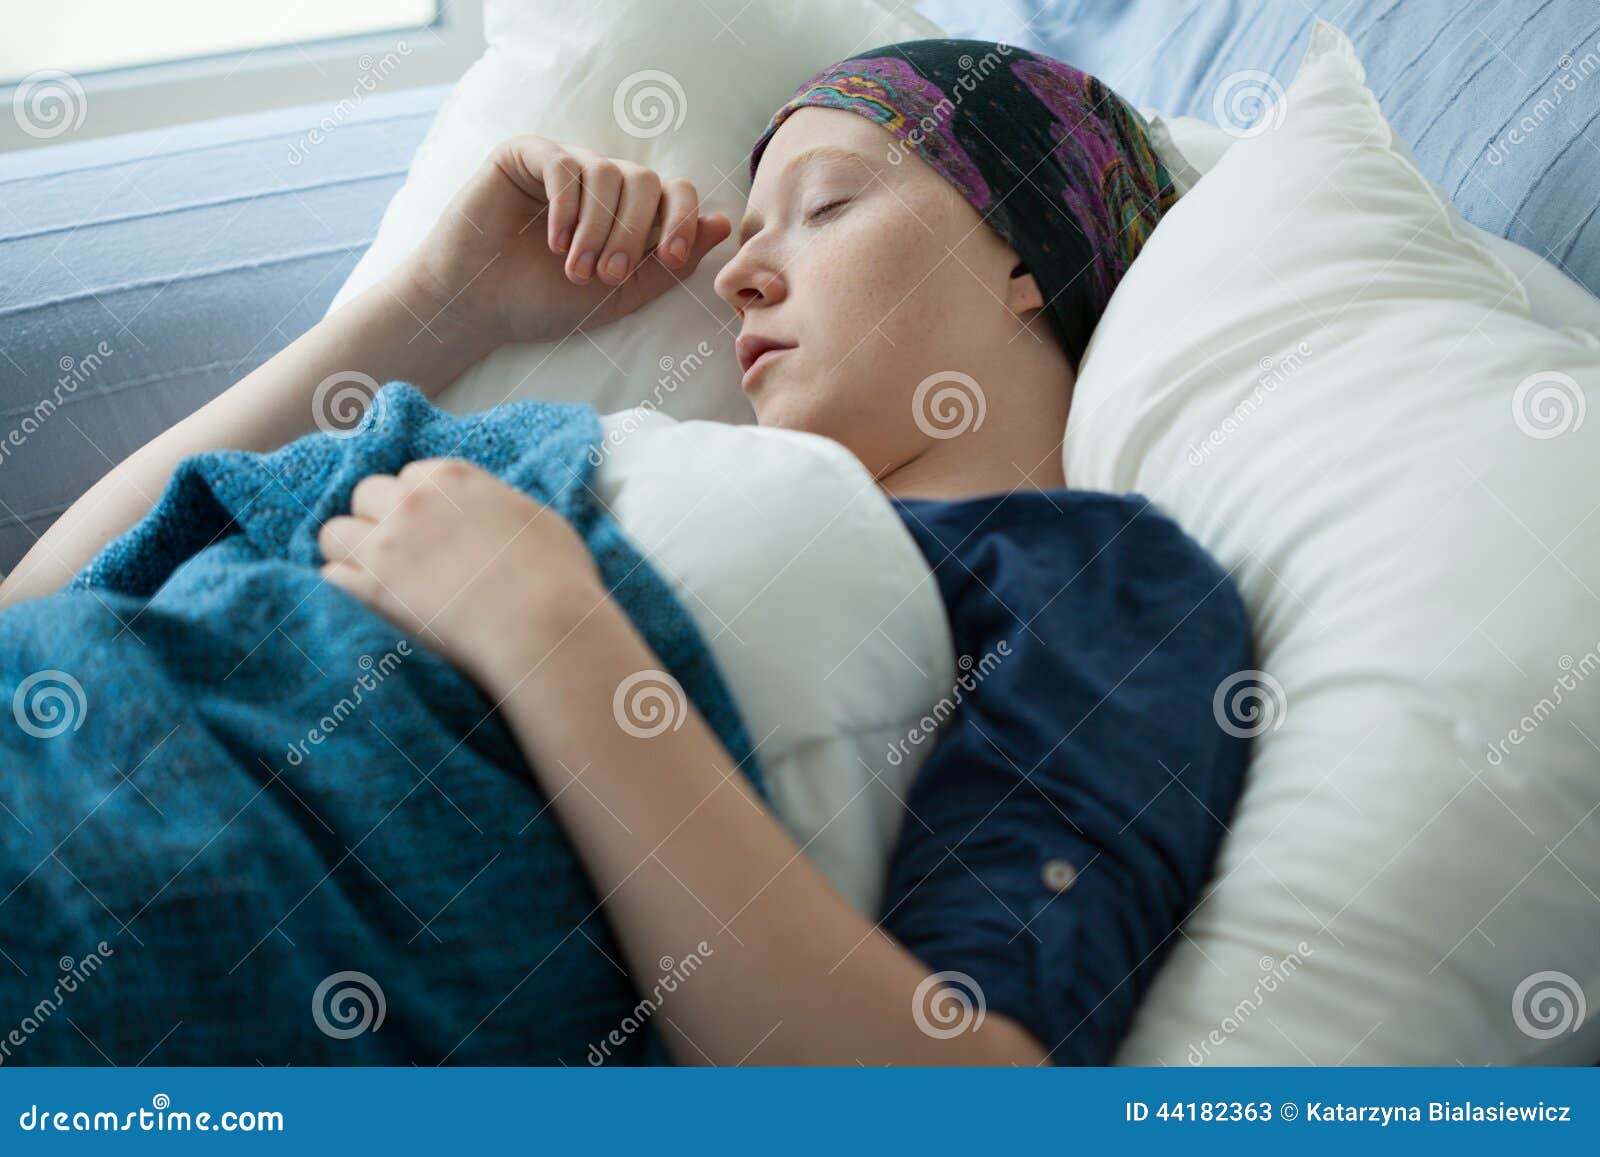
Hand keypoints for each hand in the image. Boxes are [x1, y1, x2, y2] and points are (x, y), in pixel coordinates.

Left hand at [317, 458, 606, 689]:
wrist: (543, 627)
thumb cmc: (556, 577)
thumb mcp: (536, 518)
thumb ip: (497, 505)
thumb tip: (489, 513)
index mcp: (452, 479)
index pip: (410, 476)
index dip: (417, 503)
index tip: (430, 529)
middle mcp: (410, 503)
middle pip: (365, 495)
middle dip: (377, 519)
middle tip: (402, 554)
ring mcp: (385, 546)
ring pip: (333, 533)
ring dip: (350, 551)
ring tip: (375, 578)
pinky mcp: (369, 591)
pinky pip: (329, 578)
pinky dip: (343, 589)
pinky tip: (367, 604)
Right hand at [402, 135, 732, 349]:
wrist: (478, 307)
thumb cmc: (544, 303)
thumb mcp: (619, 295)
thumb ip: (668, 264)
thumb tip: (722, 224)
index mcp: (630, 213)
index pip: (676, 193)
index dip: (682, 220)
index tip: (671, 257)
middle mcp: (602, 184)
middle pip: (646, 180)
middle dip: (634, 232)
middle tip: (607, 276)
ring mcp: (565, 165)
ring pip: (608, 172)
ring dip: (598, 228)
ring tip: (574, 270)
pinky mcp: (526, 155)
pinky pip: (564, 164)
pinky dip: (567, 206)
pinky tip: (554, 242)